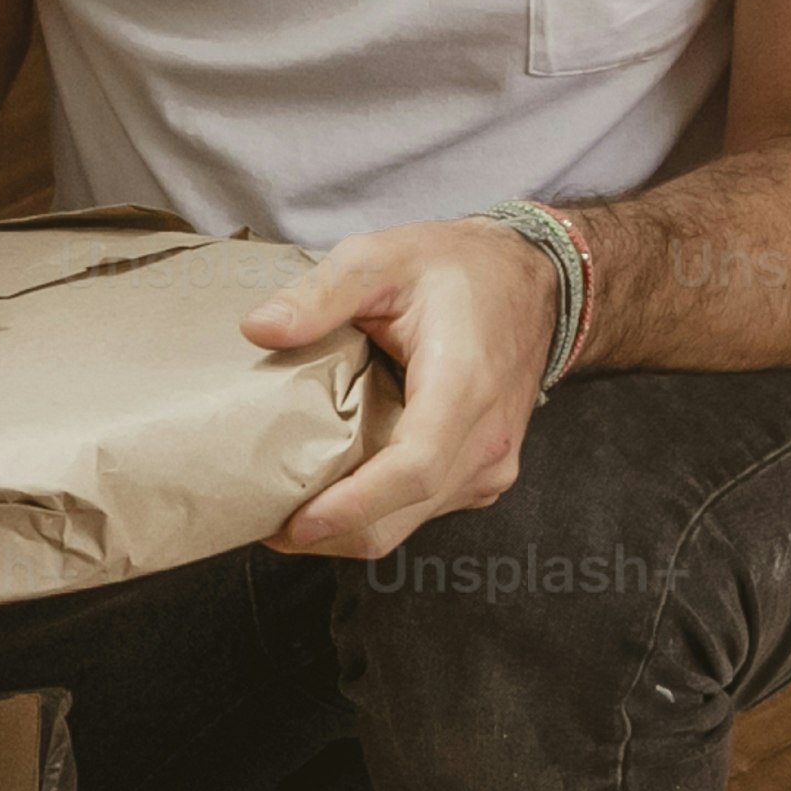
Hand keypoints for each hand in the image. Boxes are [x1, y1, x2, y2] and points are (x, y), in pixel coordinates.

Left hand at [254, 215, 563, 556]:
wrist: (531, 280)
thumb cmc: (458, 268)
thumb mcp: (380, 258)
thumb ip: (320, 294)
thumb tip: (259, 329)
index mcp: (464, 386)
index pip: (415, 468)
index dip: (354, 505)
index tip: (296, 525)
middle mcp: (487, 439)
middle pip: (403, 512)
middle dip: (330, 532)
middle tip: (260, 524)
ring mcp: (491, 463)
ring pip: (409, 522)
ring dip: (347, 528)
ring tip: (282, 510)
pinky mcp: (483, 472)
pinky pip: (423, 510)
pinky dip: (374, 513)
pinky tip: (329, 494)